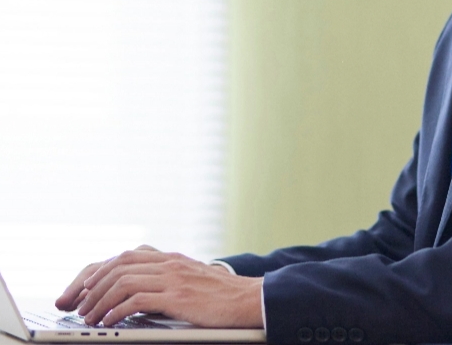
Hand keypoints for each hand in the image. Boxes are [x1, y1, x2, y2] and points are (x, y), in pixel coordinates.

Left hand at [67, 248, 263, 328]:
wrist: (249, 299)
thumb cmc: (220, 296)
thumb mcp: (189, 281)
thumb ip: (165, 280)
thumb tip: (135, 296)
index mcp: (169, 258)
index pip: (124, 256)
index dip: (98, 270)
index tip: (80, 288)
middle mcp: (168, 262)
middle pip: (118, 264)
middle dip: (89, 285)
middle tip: (74, 305)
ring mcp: (173, 277)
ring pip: (123, 280)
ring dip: (98, 300)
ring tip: (87, 318)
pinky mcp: (178, 296)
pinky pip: (137, 299)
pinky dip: (116, 311)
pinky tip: (108, 323)